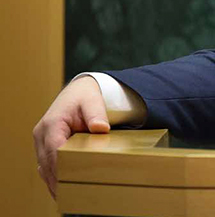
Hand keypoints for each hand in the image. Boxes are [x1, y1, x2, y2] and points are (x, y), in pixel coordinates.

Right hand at [32, 76, 109, 198]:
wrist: (79, 91)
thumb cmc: (85, 96)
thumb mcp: (93, 100)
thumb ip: (96, 114)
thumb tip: (100, 127)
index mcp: (52, 123)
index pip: (53, 149)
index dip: (61, 166)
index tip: (70, 179)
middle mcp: (42, 133)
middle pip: (47, 162)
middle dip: (57, 179)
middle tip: (71, 194)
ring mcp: (42, 141)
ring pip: (44, 166)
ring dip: (53, 181)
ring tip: (68, 195)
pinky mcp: (45, 146)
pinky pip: (46, 165)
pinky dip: (53, 176)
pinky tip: (62, 188)